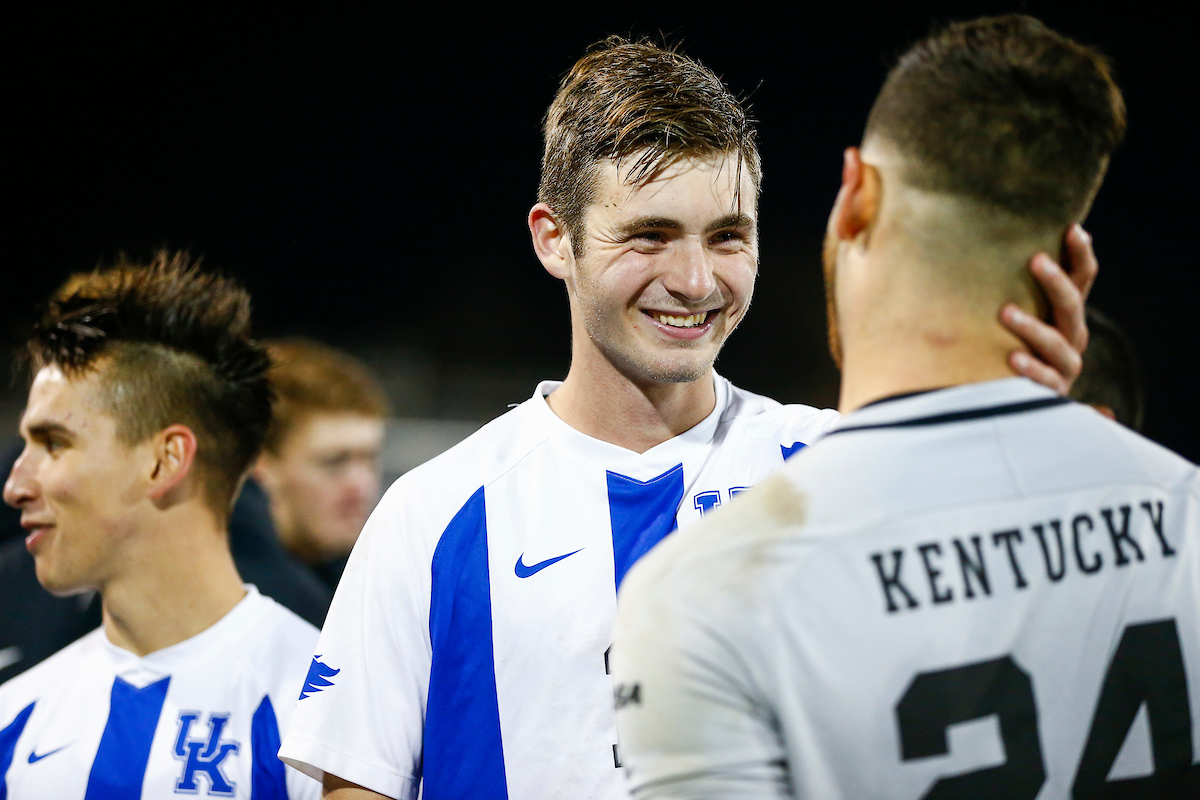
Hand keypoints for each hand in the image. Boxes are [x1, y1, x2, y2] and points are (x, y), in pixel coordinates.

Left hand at [1000, 225, 1095, 393]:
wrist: (1016, 397)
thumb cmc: (1014, 341)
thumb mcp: (1020, 312)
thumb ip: (1021, 286)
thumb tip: (1011, 243)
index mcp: (1068, 313)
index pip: (1082, 278)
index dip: (1080, 254)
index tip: (1071, 229)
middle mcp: (1072, 336)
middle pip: (1071, 305)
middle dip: (1055, 282)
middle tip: (1035, 259)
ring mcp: (1064, 365)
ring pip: (1057, 343)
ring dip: (1033, 327)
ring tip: (1006, 312)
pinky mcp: (1051, 391)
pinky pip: (1044, 380)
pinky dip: (1032, 369)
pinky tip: (1012, 358)